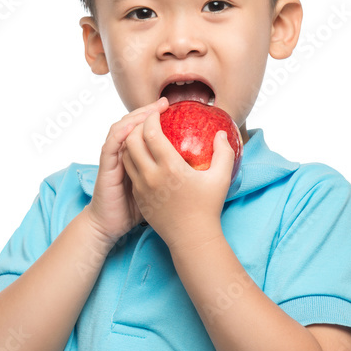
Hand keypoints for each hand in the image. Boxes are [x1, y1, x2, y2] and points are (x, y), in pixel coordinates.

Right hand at [87, 97, 169, 245]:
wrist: (110, 225)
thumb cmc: (134, 210)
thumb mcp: (158, 191)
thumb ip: (171, 176)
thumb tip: (199, 167)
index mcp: (139, 158)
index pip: (147, 131)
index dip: (157, 118)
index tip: (174, 110)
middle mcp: (125, 154)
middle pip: (134, 124)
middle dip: (148, 111)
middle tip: (165, 103)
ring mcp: (115, 158)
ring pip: (122, 128)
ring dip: (135, 117)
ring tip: (151, 111)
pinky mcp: (106, 165)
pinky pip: (112, 143)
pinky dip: (121, 131)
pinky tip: (133, 127)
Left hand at [121, 107, 235, 251]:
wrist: (192, 238)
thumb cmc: (208, 208)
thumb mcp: (221, 178)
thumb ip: (224, 152)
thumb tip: (220, 133)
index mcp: (170, 168)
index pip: (151, 133)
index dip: (151, 117)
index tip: (159, 111)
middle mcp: (151, 176)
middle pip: (131, 141)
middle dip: (137, 126)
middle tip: (149, 121)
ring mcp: (142, 187)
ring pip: (126, 156)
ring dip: (132, 142)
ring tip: (144, 135)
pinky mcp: (139, 196)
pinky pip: (130, 171)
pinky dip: (133, 158)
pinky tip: (145, 155)